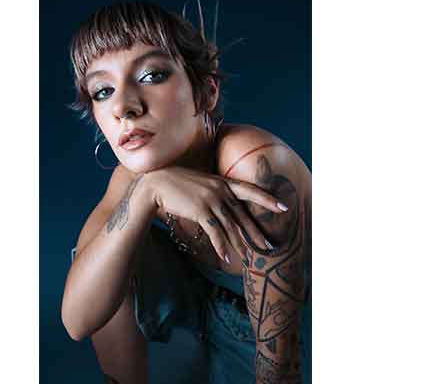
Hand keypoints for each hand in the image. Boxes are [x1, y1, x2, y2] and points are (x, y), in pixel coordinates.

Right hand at [144, 166, 286, 262]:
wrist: (157, 184)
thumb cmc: (178, 184)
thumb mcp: (202, 183)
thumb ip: (216, 192)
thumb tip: (227, 206)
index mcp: (223, 182)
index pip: (250, 191)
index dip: (267, 200)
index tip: (283, 207)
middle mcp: (220, 190)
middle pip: (243, 215)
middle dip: (256, 233)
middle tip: (269, 247)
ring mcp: (211, 200)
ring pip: (231, 227)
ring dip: (240, 245)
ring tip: (248, 259)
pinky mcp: (200, 211)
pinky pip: (215, 233)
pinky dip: (221, 247)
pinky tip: (226, 258)